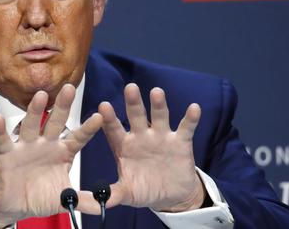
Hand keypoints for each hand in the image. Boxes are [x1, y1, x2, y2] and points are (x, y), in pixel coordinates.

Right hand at [0, 84, 102, 227]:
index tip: (99, 116)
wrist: (14, 205)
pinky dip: (0, 130)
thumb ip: (84, 200)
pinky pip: (3, 140)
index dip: (88, 128)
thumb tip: (105, 205)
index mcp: (62, 152)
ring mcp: (26, 147)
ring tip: (41, 96)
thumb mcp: (64, 199)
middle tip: (70, 88)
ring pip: (32, 125)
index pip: (78, 137)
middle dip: (62, 106)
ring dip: (35, 111)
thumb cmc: (39, 196)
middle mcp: (45, 144)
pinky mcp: (6, 154)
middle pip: (55, 122)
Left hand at [91, 83, 204, 212]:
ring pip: (159, 117)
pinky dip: (190, 118)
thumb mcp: (127, 193)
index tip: (103, 106)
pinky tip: (194, 108)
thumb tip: (94, 200)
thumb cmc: (144, 189)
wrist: (170, 195)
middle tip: (130, 88)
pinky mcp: (180, 142)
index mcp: (124, 146)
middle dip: (133, 102)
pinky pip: (185, 128)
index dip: (109, 118)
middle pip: (136, 116)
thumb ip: (112, 194)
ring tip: (157, 92)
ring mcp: (161, 137)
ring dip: (159, 105)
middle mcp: (141, 136)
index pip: (114, 129)